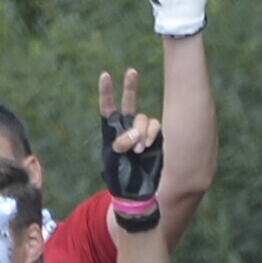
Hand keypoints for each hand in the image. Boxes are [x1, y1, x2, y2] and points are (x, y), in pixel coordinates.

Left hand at [98, 68, 163, 226]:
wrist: (137, 191)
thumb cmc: (119, 176)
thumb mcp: (113, 158)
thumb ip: (121, 142)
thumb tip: (135, 133)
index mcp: (111, 131)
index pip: (108, 108)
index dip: (106, 92)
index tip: (105, 75)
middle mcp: (126, 128)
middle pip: (129, 102)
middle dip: (130, 86)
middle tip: (131, 71)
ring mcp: (142, 132)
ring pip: (143, 118)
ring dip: (140, 131)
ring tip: (137, 149)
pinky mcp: (156, 138)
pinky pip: (154, 126)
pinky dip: (150, 134)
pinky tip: (145, 146)